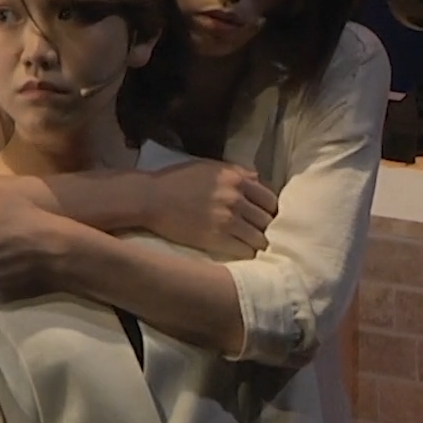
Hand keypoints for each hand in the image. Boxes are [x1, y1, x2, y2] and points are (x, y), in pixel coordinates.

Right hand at [145, 161, 277, 259]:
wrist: (150, 198)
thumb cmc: (177, 180)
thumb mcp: (209, 167)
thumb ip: (236, 171)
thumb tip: (258, 178)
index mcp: (236, 178)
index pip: (270, 199)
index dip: (272, 212)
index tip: (268, 219)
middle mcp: (236, 198)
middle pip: (268, 220)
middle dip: (268, 230)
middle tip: (264, 237)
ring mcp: (227, 219)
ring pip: (260, 239)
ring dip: (259, 245)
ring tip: (254, 248)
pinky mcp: (216, 238)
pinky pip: (245, 251)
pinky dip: (247, 254)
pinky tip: (242, 254)